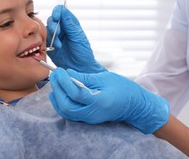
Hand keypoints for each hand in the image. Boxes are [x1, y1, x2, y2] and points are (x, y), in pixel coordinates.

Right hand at [46, 5, 105, 72]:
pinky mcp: (50, 46)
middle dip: (53, 26)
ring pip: (47, 30)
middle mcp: (62, 28)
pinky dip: (46, 43)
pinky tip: (53, 48)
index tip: (57, 17)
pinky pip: (43, 40)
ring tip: (58, 45)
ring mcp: (56, 37)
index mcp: (70, 23)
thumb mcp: (78, 37)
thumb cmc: (83, 52)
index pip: (61, 11)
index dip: (57, 12)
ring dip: (52, 36)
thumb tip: (63, 11)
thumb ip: (70, 24)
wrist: (80, 68)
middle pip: (52, 20)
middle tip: (58, 33)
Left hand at [49, 68, 169, 133]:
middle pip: (67, 105)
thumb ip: (85, 77)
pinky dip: (61, 104)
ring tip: (55, 82)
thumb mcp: (105, 78)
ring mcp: (89, 118)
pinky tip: (58, 93)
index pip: (76, 94)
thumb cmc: (122, 88)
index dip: (65, 82)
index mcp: (99, 102)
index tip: (60, 70)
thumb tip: (67, 73)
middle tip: (55, 74)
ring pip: (66, 112)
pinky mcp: (87, 119)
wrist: (134, 105)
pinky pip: (69, 114)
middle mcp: (92, 113)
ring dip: (57, 97)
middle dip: (58, 89)